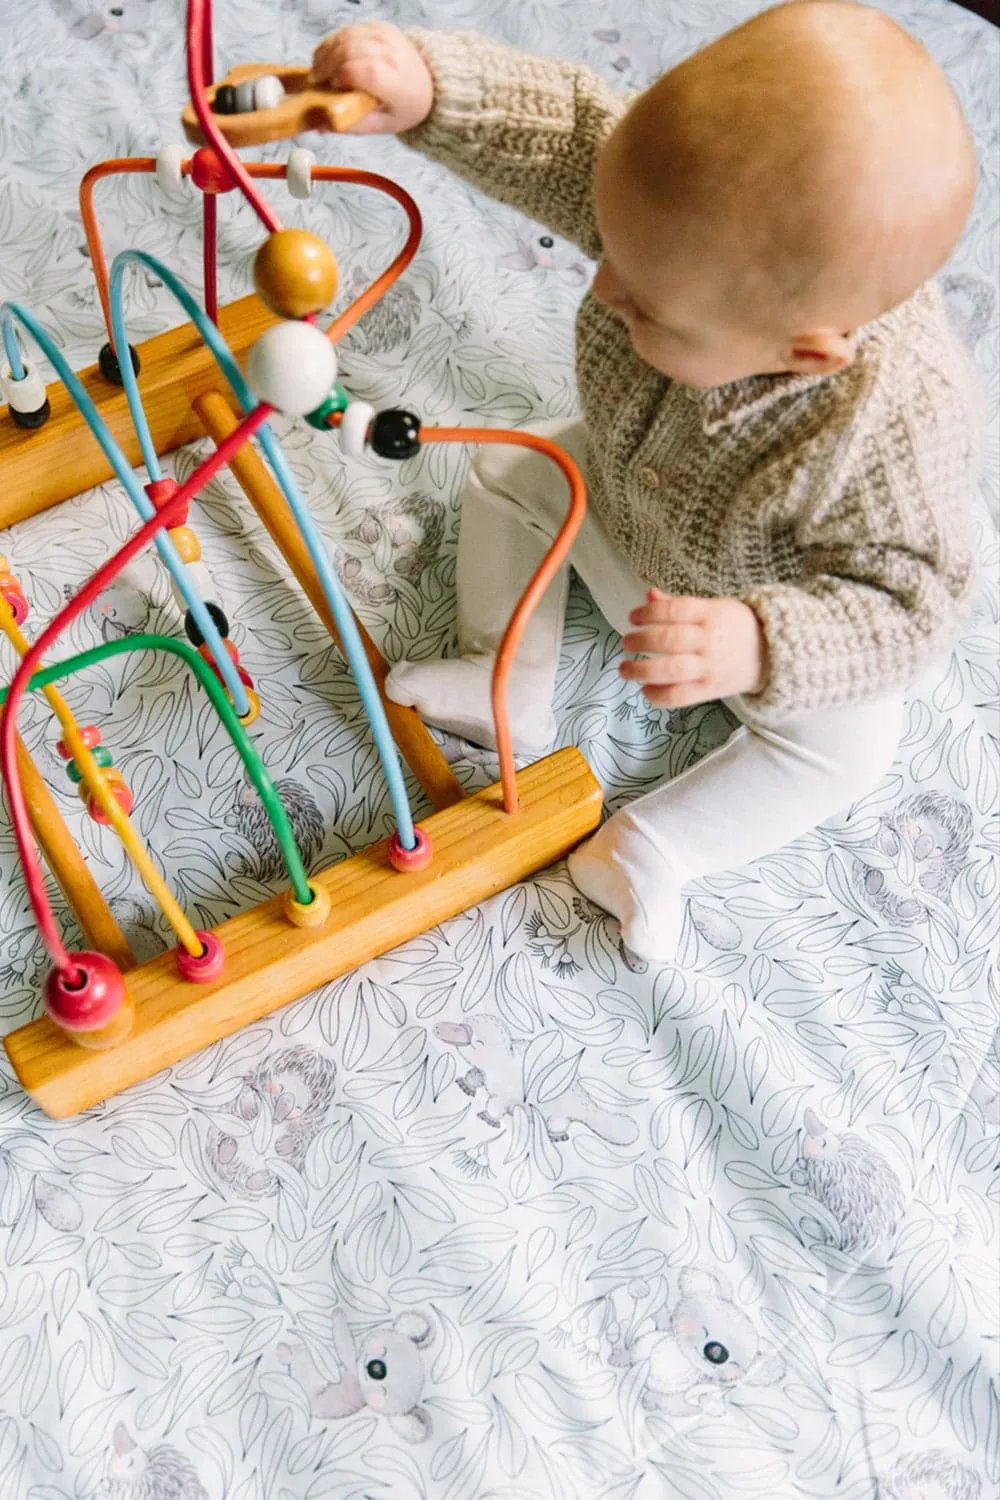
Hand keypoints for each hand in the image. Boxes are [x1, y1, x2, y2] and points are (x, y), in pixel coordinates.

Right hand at [310, 22, 433, 134]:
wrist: (427, 84)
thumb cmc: (402, 107)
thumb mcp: (381, 124)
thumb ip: (352, 125)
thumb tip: (320, 126)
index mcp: (399, 84)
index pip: (368, 71)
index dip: (344, 75)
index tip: (332, 86)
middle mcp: (395, 56)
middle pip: (352, 50)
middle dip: (329, 64)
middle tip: (316, 80)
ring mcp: (388, 37)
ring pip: (348, 37)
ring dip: (327, 52)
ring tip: (319, 69)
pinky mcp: (380, 27)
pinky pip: (350, 30)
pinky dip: (333, 42)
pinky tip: (327, 57)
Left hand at [620, 590, 767, 707]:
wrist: (772, 653)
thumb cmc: (735, 627)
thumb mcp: (713, 607)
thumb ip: (679, 605)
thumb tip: (648, 595)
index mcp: (710, 614)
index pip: (675, 610)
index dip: (648, 613)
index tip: (633, 617)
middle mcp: (709, 640)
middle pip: (669, 640)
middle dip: (640, 641)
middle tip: (626, 642)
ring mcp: (710, 666)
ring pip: (671, 670)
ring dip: (641, 670)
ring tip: (625, 668)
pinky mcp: (710, 689)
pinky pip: (680, 696)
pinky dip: (658, 696)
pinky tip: (645, 690)